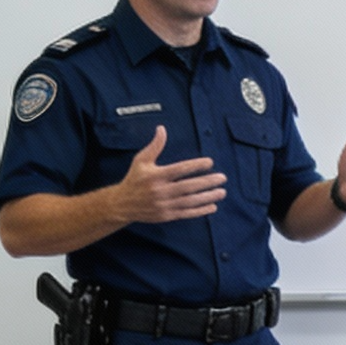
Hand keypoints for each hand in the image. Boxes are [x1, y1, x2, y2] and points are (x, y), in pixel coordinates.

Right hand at [107, 125, 225, 225]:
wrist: (123, 204)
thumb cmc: (134, 179)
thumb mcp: (141, 160)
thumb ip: (155, 146)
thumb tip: (162, 129)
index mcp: (156, 175)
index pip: (180, 169)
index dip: (196, 166)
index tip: (210, 162)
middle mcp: (161, 191)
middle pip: (188, 186)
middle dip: (207, 182)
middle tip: (222, 178)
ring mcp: (165, 204)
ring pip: (190, 201)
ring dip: (208, 197)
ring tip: (222, 192)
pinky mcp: (167, 216)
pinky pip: (187, 213)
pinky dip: (201, 211)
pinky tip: (212, 206)